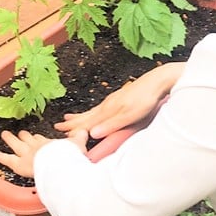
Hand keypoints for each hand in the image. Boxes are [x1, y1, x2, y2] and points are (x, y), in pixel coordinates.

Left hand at [0, 128, 84, 178]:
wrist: (59, 163)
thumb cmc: (69, 156)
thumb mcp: (78, 144)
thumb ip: (80, 138)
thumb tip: (85, 131)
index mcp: (49, 143)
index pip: (40, 139)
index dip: (37, 138)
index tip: (35, 137)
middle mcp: (36, 146)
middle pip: (28, 139)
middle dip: (24, 136)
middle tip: (21, 133)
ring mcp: (26, 154)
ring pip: (16, 145)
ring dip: (10, 139)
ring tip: (5, 134)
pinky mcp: (19, 163)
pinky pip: (7, 159)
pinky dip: (1, 156)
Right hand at [55, 61, 185, 139]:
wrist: (158, 81)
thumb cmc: (146, 99)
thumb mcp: (129, 115)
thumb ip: (111, 125)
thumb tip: (91, 133)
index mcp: (108, 110)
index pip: (86, 123)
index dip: (74, 129)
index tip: (59, 134)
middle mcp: (108, 105)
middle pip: (86, 116)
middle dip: (72, 122)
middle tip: (58, 126)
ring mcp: (113, 101)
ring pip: (93, 111)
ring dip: (80, 116)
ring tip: (69, 117)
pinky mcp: (120, 99)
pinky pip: (101, 108)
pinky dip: (92, 112)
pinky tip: (95, 112)